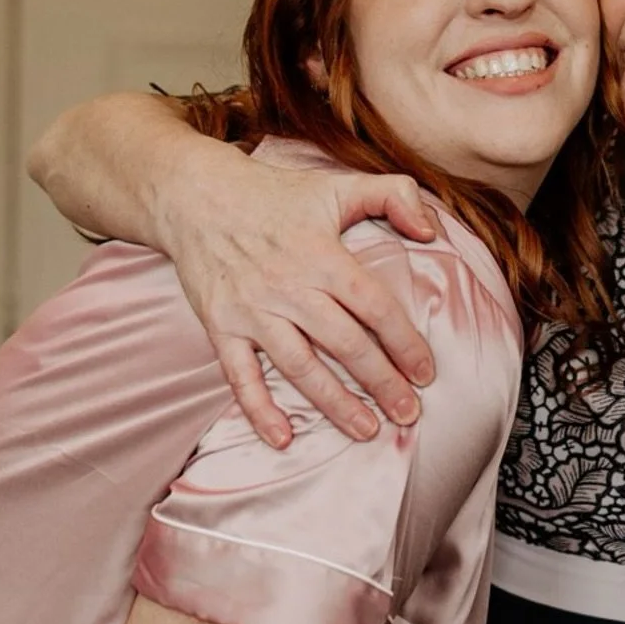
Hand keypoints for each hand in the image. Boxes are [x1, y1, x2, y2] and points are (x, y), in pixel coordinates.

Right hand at [163, 161, 438, 446]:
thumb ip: (395, 195)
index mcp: (323, 256)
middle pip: (345, 344)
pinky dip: (259, 409)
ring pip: (300, 366)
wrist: (194, 195)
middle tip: (408, 413)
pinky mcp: (220, 325)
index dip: (404, 342)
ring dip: (335, 403)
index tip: (426, 373)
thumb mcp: (338, 185)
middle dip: (381, 383)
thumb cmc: (274, 194)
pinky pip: (239, 376)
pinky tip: (283, 438)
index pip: (374, 307)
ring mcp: (253, 310)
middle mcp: (289, 287)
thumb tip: (430, 232)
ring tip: (366, 430)